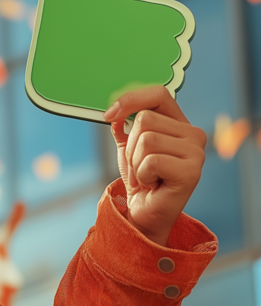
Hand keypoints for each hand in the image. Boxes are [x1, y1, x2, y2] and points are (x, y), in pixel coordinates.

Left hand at [103, 87, 205, 245]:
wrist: (144, 211)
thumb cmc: (140, 177)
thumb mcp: (127, 144)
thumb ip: (124, 122)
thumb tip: (114, 110)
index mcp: (180, 123)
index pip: (158, 94)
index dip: (131, 100)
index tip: (109, 115)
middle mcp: (194, 134)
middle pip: (145, 119)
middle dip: (130, 145)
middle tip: (140, 165)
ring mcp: (197, 153)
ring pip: (146, 139)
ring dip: (135, 162)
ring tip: (146, 175)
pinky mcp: (192, 172)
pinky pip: (151, 161)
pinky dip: (142, 175)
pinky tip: (153, 184)